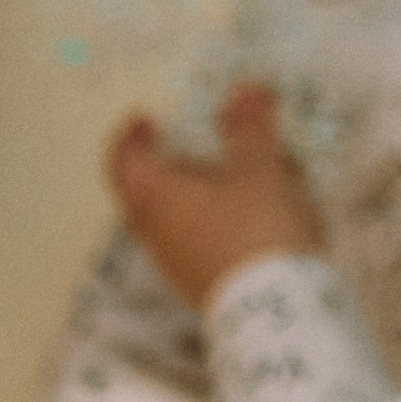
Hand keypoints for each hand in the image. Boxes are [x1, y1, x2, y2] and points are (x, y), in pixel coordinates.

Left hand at [110, 85, 324, 307]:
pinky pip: (191, 243)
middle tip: (189, 145)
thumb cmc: (256, 229)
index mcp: (155, 197)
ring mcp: (175, 265)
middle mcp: (155, 233)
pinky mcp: (199, 286)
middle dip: (164, 165)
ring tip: (230, 178)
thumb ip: (250, 128)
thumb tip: (245, 90)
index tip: (144, 119)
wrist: (276, 311)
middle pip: (142, 193)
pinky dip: (207, 221)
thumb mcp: (259, 168)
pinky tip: (246, 218)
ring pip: (168, 221)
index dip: (129, 137)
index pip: (123, 161)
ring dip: (189, 195)